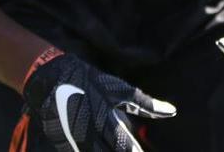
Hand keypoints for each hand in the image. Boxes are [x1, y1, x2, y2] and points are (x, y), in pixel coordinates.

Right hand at [22, 53, 175, 151]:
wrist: (51, 79)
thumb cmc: (89, 81)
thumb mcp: (119, 90)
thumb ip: (146, 105)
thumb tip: (172, 111)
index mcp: (106, 121)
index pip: (125, 148)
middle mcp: (90, 136)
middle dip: (124, 151)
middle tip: (134, 150)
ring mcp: (75, 143)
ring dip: (106, 151)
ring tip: (114, 147)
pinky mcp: (64, 145)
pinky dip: (91, 151)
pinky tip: (99, 148)